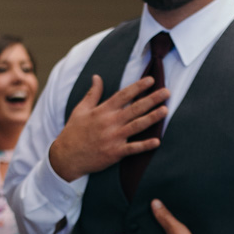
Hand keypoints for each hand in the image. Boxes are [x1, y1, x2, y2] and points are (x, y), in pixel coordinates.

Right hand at [48, 74, 168, 183]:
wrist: (66, 156)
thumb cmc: (73, 132)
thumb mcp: (80, 110)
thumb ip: (92, 94)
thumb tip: (96, 77)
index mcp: (102, 110)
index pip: (123, 95)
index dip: (138, 86)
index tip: (151, 80)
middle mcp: (110, 122)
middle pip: (135, 108)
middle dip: (152, 99)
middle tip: (166, 92)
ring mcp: (113, 138)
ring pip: (137, 125)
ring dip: (152, 117)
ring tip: (166, 110)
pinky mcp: (114, 153)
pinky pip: (133, 148)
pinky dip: (145, 145)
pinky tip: (157, 141)